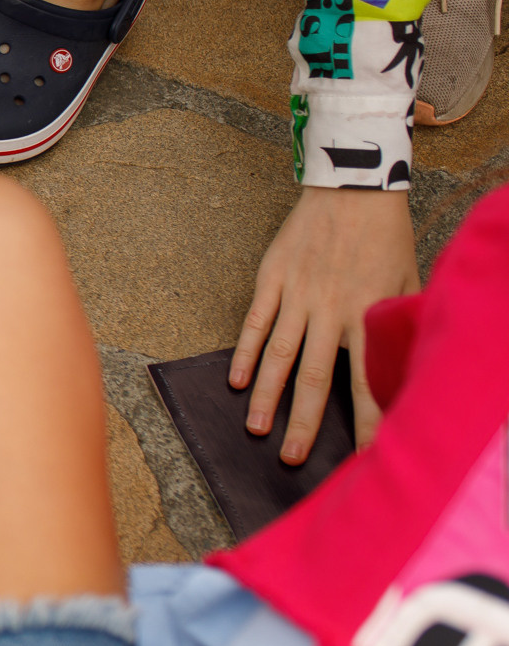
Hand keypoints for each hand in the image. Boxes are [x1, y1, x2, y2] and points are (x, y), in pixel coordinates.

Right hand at [231, 185, 419, 462]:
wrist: (353, 188)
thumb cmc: (386, 238)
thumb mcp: (409, 281)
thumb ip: (399, 324)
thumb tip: (404, 367)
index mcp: (367, 314)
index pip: (367, 381)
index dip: (365, 421)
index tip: (362, 456)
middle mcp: (330, 310)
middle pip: (314, 377)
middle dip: (303, 421)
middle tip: (292, 457)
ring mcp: (297, 294)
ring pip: (279, 354)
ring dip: (267, 394)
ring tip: (256, 428)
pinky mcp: (273, 277)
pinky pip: (256, 321)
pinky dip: (245, 352)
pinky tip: (237, 380)